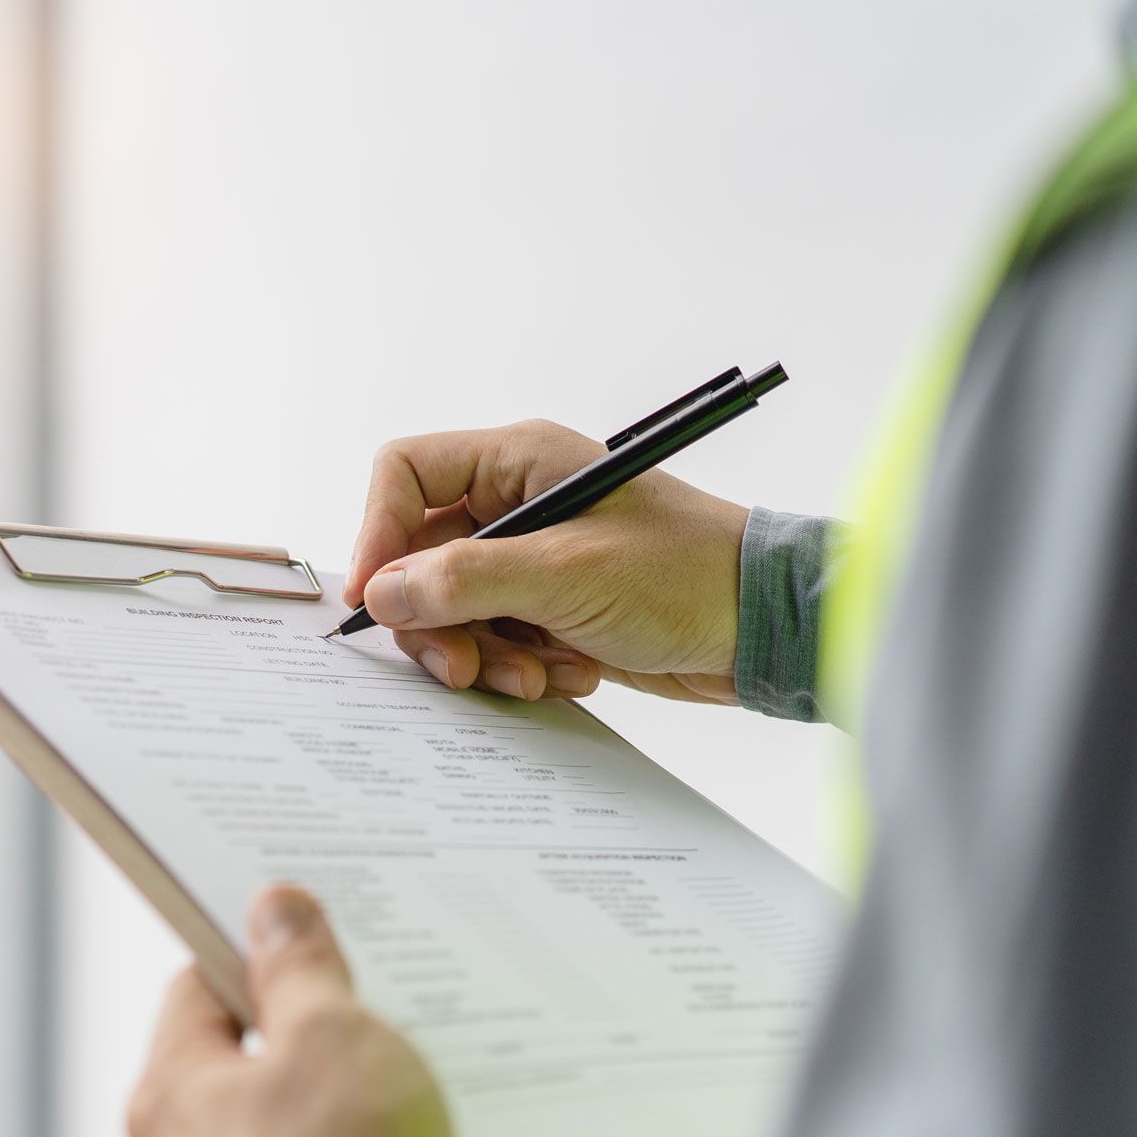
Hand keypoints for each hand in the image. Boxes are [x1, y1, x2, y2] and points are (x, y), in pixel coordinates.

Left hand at [128, 887, 455, 1136]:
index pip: (196, 992)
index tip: (300, 947)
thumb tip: (273, 908)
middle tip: (358, 1029)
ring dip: (314, 1127)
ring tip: (387, 1114)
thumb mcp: (333, 1036)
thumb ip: (300, 969)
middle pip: (227, 1075)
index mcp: (168, 1093)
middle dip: (293, 1048)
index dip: (251, 960)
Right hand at [346, 420, 750, 703]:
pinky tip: (571, 673)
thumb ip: (464, 582)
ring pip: (455, 608)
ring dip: (486, 653)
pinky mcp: (551, 608)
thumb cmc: (685, 577)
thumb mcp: (565, 576)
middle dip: (439, 620)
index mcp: (520, 461)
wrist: (762, 629)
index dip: (377, 534)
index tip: (373, 599)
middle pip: (422, 556)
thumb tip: (382, 593)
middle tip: (464, 668)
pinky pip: (497, 639)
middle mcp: (519, 502)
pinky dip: (521, 666)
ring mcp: (534, 558)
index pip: (406, 475)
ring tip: (537, 675)